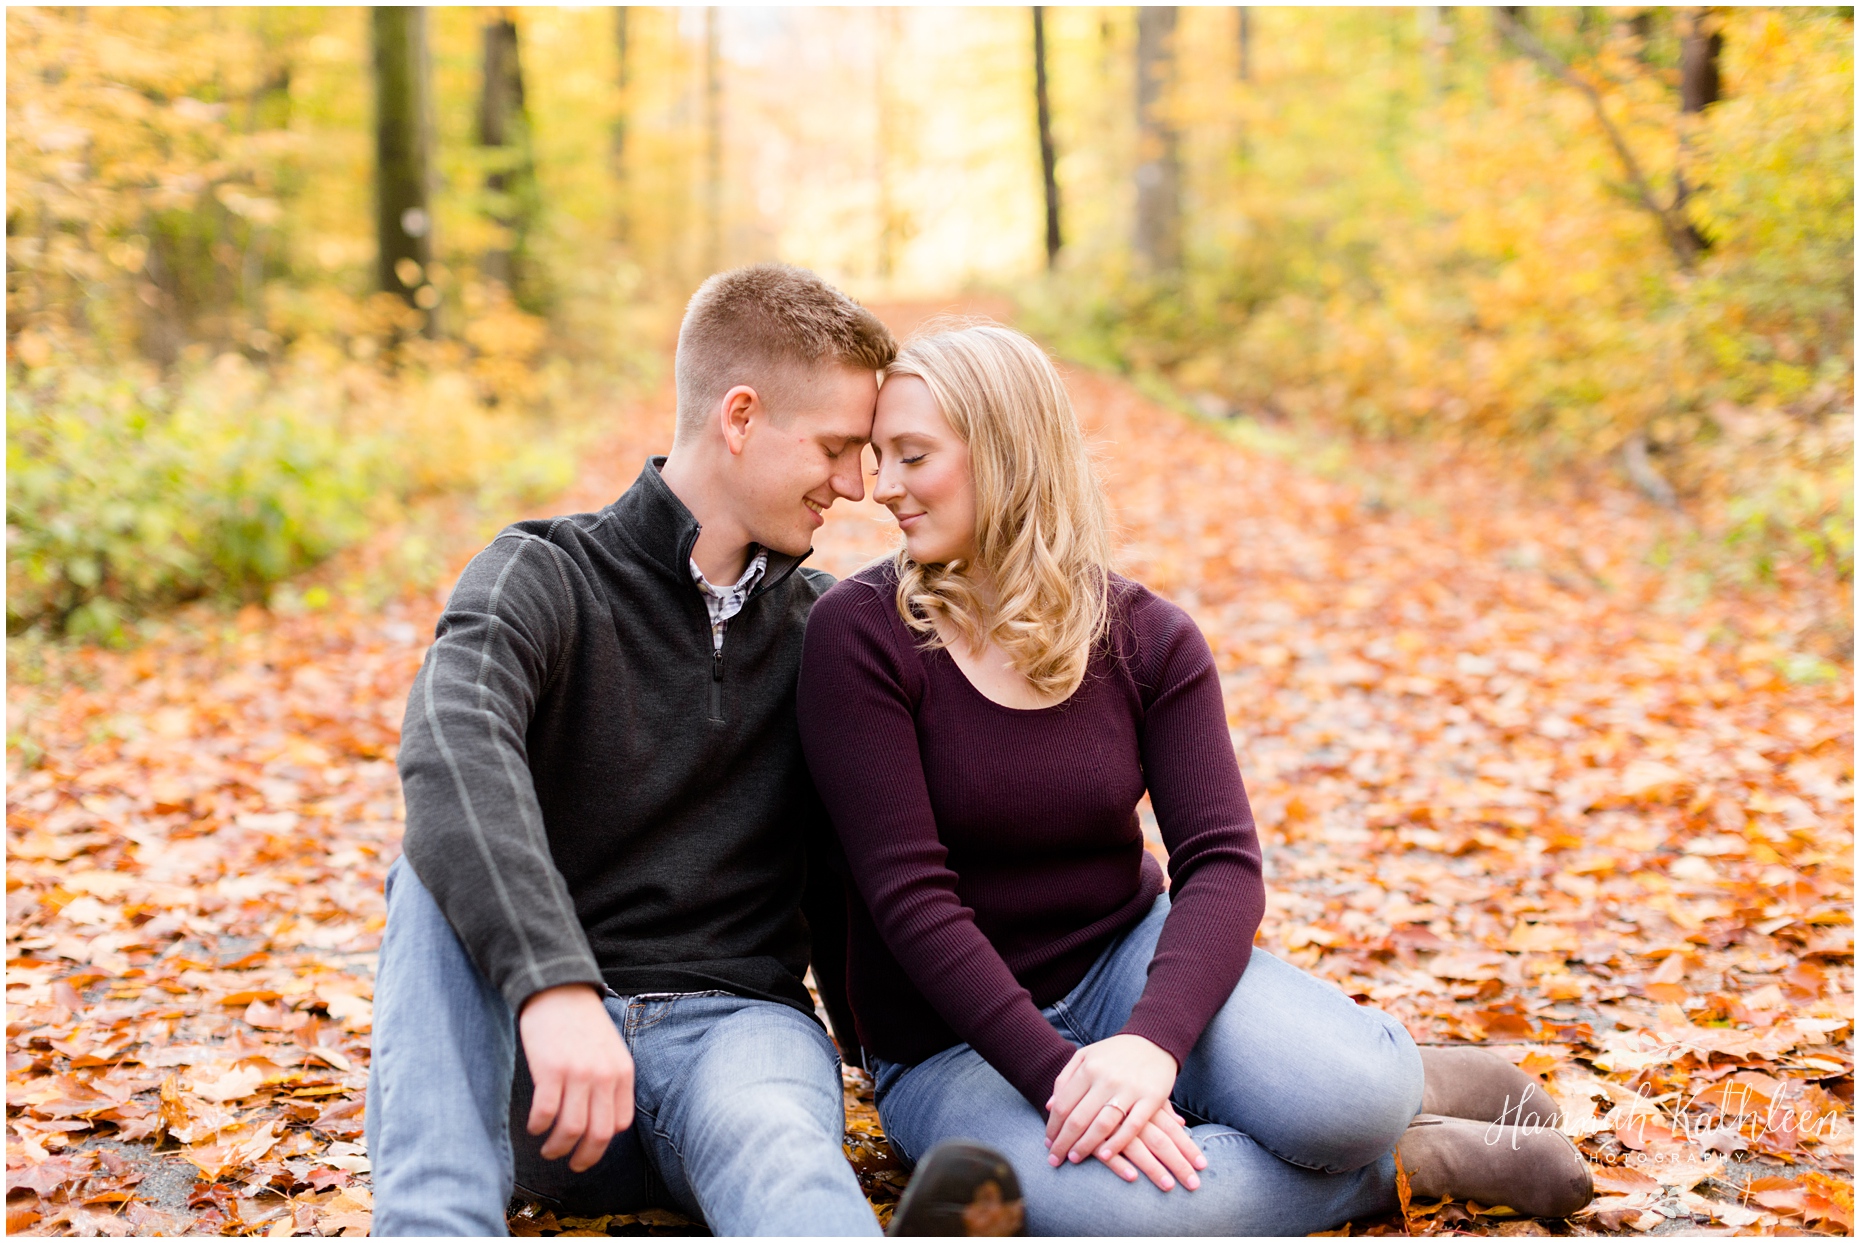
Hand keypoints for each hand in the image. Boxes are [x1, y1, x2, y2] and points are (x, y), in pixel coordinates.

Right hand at [518, 983, 635, 1171]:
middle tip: (571, 1165)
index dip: (603, 1144)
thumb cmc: (581, 1023)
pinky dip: (538, 1127)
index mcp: (622, 1072)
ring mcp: (578, 1073)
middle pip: (599, 1134)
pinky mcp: (550, 1069)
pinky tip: (533, 1127)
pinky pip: (545, 1113)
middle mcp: (604, 1075)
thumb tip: (602, 1121)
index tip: (588, 1150)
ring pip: (571, 1130)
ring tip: (548, 1150)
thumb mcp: (610, 1050)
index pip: (620, 1124)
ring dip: (557, 1148)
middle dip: (584, 1158)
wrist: (558, 989)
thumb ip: (610, 1082)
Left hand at [1045, 1034, 1205, 1190]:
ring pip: (1102, 1125)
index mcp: (1089, 1068)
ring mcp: (1129, 1089)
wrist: (1155, 1040)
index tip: (1048, 1143)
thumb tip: (1049, 1106)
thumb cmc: (1115, 1052)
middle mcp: (1107, 1079)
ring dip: (1085, 1147)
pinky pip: (1132, 1127)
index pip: (1064, 1105)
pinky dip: (1116, 1144)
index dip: (1053, 1127)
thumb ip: (1065, 1079)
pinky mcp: (1151, 1099)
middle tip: (1055, 1159)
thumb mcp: (1086, 1056)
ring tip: (1074, 1159)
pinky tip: (1104, 1156)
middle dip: (1063, 1142)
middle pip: (1078, 1118)